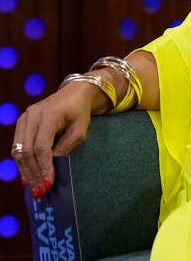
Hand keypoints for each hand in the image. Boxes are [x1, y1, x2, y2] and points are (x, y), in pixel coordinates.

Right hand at [11, 82, 100, 198]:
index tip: (48, 183)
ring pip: (18, 151)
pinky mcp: (22, 123)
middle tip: (40, 190)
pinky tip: (29, 175)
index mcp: (49, 114)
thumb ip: (66, 147)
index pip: (41, 147)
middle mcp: (32, 115)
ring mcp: (24, 118)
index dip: (44, 167)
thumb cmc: (80, 111)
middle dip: (33, 173)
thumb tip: (51, 167)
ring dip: (26, 170)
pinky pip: (18, 146)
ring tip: (34, 186)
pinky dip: (23, 162)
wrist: (75, 93)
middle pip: (26, 151)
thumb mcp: (80, 129)